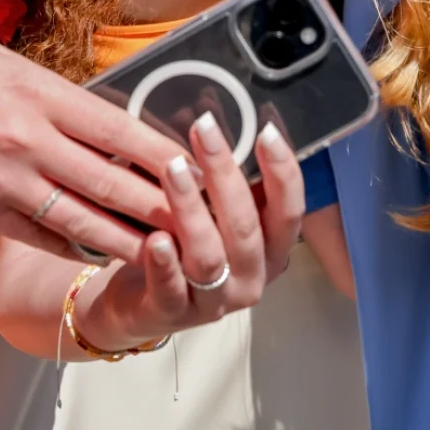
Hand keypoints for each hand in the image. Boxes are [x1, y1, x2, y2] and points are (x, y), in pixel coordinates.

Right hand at [0, 41, 196, 262]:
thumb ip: (52, 93)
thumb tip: (101, 116)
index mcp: (35, 93)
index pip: (118, 128)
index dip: (165, 152)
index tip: (201, 165)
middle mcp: (25, 141)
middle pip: (111, 181)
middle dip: (164, 204)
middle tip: (205, 219)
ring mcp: (2, 183)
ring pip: (83, 219)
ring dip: (131, 238)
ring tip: (172, 250)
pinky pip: (42, 236)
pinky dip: (79, 247)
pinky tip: (108, 255)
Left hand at [76, 114, 304, 349]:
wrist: (140, 305)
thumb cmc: (186, 247)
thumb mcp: (217, 217)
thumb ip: (225, 182)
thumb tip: (213, 114)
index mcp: (271, 250)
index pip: (289, 211)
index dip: (282, 172)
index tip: (267, 131)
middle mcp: (251, 278)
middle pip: (245, 227)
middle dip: (225, 174)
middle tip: (204, 130)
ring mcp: (214, 302)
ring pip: (209, 256)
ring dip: (192, 209)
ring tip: (174, 168)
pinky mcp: (173, 315)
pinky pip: (171, 289)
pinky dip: (165, 264)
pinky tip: (156, 239)